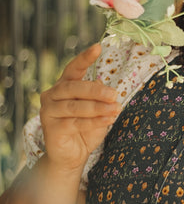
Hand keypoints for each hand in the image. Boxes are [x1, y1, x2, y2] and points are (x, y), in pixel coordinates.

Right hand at [39, 44, 120, 170]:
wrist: (71, 156)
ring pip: (75, 106)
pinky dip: (94, 121)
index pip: (73, 68)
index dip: (84, 58)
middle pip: (74, 88)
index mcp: (63, 86)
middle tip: (114, 95)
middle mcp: (52, 95)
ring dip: (98, 107)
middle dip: (96, 91)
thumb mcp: (96, 110)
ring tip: (115, 109)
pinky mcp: (51, 128)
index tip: (98, 47)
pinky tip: (108, 120)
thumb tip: (101, 82)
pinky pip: (75, 122)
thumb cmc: (84, 130)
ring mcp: (49, 111)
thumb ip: (98, 96)